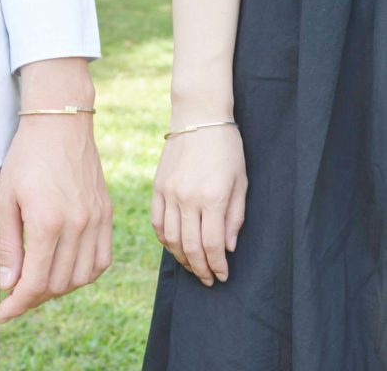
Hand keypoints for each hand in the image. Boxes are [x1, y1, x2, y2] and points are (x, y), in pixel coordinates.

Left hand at [0, 59, 112, 322]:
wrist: (60, 124)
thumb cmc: (26, 158)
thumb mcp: (5, 199)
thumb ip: (8, 245)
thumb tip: (8, 285)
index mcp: (48, 223)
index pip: (35, 283)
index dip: (16, 305)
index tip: (2, 313)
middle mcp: (78, 226)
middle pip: (60, 284)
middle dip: (34, 298)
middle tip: (16, 294)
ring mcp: (97, 220)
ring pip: (84, 276)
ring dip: (60, 288)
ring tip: (41, 282)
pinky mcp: (106, 213)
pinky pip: (103, 258)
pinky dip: (86, 273)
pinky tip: (69, 268)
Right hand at [151, 112, 246, 285]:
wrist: (198, 118)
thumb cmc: (227, 149)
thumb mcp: (241, 181)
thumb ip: (235, 217)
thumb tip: (228, 247)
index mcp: (213, 197)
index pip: (212, 244)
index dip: (217, 265)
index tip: (222, 275)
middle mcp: (188, 198)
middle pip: (190, 246)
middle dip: (200, 268)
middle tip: (207, 279)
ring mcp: (169, 193)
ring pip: (170, 238)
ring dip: (181, 257)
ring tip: (192, 266)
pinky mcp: (157, 187)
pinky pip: (157, 222)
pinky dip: (164, 239)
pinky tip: (173, 246)